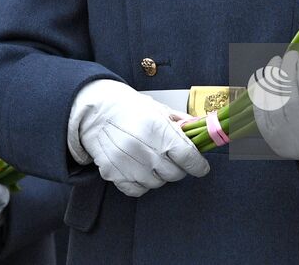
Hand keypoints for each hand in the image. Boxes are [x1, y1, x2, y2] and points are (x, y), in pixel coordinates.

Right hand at [67, 79, 209, 196]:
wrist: (96, 111)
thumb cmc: (129, 108)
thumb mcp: (159, 109)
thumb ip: (181, 123)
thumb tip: (202, 133)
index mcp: (157, 128)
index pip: (188, 157)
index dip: (198, 165)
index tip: (201, 167)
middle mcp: (143, 148)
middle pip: (174, 174)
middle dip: (177, 167)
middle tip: (171, 157)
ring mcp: (127, 164)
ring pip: (157, 184)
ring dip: (158, 175)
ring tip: (151, 159)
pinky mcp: (114, 174)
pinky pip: (138, 190)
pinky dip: (141, 183)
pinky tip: (138, 168)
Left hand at [252, 51, 298, 174]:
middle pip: (289, 97)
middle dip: (288, 71)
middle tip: (292, 54)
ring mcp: (282, 136)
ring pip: (273, 102)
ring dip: (272, 77)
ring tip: (277, 60)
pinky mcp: (269, 135)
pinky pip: (260, 110)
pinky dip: (259, 91)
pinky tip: (264, 75)